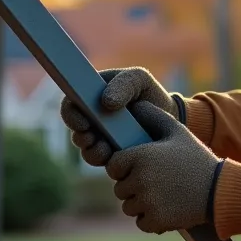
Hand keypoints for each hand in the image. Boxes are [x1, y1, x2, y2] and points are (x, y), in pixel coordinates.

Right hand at [60, 67, 182, 165]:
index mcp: (91, 96)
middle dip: (80, 136)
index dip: (71, 114)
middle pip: (75, 130)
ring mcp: (101, 138)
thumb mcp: (139, 79)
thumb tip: (106, 102)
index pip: (70, 104)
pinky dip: (105, 160)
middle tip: (91, 138)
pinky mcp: (111, 154)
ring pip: (86, 149)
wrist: (170, 117)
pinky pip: (101, 161)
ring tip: (105, 150)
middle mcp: (92, 119)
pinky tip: (115, 157)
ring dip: (92, 151)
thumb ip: (123, 83)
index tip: (83, 122)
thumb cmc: (149, 93)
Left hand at [106, 100, 220, 233]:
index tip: (141, 167)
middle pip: (120, 188)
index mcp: (140, 156)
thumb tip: (136, 104)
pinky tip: (168, 208)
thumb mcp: (178, 132)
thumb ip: (155, 116)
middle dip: (134, 186)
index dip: (125, 166)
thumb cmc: (197, 159)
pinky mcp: (156, 220)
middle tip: (158, 182)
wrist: (220, 189)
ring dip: (142, 203)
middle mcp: (140, 179)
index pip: (113, 165)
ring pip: (129, 206)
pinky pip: (141, 222)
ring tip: (164, 195)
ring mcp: (147, 202)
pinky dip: (152, 219)